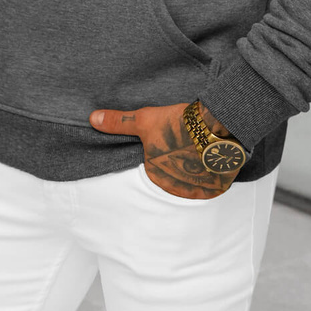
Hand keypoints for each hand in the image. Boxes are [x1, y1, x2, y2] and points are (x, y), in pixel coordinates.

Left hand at [89, 102, 242, 199]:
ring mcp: (198, 191)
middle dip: (179, 164)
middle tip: (186, 146)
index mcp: (155, 176)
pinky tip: (212, 159)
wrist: (216, 125)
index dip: (163, 154)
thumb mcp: (144, 120)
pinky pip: (212, 184)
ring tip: (200, 152)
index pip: (155, 169)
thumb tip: (93, 119)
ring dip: (196, 171)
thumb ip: (118, 123)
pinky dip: (212, 174)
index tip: (170, 142)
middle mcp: (175, 190)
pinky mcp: (217, 188)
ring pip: (194, 182)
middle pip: (175, 176)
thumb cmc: (177, 123)